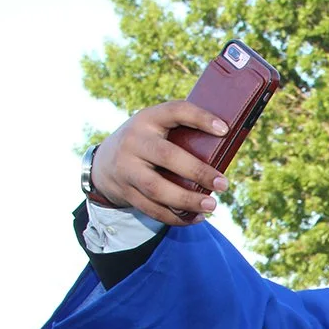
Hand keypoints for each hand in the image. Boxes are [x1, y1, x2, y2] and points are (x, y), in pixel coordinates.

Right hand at [90, 101, 231, 225]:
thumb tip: (224, 150)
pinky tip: (196, 217)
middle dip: (198, 172)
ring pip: (157, 188)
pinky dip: (176, 217)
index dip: (199, 118)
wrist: (103, 164)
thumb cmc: (146, 144)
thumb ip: (181, 135)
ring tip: (212, 205)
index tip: (225, 130)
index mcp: (147, 119)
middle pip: (167, 156)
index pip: (175, 111)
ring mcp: (126, 168)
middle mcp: (134, 141)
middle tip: (223, 184)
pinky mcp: (126, 192)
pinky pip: (152, 209)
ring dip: (187, 200)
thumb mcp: (156, 130)